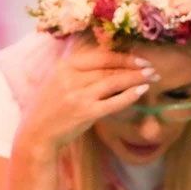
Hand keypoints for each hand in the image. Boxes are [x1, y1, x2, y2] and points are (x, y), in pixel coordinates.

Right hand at [16, 44, 157, 161]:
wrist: (38, 133)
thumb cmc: (51, 108)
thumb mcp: (60, 81)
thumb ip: (81, 72)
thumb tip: (112, 65)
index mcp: (65, 66)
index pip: (100, 56)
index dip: (123, 56)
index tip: (140, 58)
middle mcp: (71, 78)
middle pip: (109, 69)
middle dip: (134, 67)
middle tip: (153, 68)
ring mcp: (78, 95)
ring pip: (113, 82)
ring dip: (136, 78)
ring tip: (152, 77)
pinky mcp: (85, 113)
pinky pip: (112, 102)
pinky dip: (129, 95)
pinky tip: (141, 91)